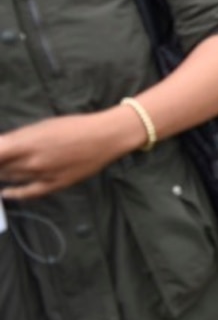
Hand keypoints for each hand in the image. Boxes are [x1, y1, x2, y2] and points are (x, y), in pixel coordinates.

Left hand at [0, 109, 142, 200]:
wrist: (106, 136)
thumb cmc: (76, 126)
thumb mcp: (42, 126)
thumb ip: (18, 139)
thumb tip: (2, 147)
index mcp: (25, 143)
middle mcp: (31, 161)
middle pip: (0, 168)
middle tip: (4, 159)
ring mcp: (42, 175)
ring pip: (10, 178)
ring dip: (3, 173)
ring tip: (4, 168)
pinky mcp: (54, 184)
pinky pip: (28, 193)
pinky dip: (14, 194)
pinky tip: (6, 193)